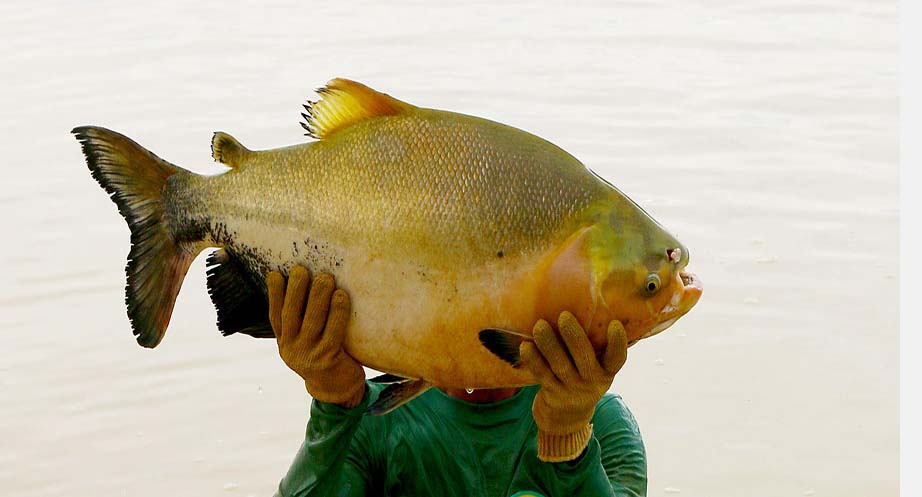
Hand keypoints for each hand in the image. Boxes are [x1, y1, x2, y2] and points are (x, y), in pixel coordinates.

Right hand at [267, 266, 365, 407]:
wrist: (338, 390)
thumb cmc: (326, 356)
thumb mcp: (308, 341)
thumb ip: (304, 321)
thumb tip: (310, 284)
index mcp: (285, 342)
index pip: (275, 316)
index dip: (274, 294)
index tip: (274, 273)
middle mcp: (292, 349)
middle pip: (291, 315)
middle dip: (295, 290)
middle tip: (301, 269)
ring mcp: (308, 355)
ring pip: (311, 321)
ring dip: (318, 296)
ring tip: (325, 277)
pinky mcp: (328, 360)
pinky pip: (333, 332)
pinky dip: (337, 312)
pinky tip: (341, 296)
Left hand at [518, 311, 627, 461]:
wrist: (567, 416)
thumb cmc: (583, 376)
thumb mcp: (596, 366)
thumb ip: (594, 344)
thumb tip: (583, 301)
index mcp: (607, 370)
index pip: (617, 358)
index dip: (618, 342)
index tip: (614, 324)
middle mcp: (592, 381)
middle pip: (584, 358)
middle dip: (574, 337)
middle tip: (564, 316)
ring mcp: (571, 389)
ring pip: (560, 365)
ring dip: (549, 344)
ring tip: (539, 326)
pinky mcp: (552, 393)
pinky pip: (542, 375)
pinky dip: (533, 360)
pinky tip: (525, 346)